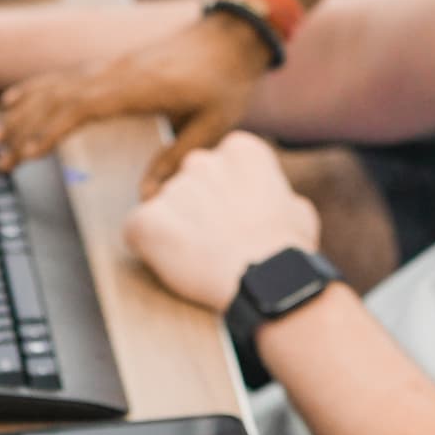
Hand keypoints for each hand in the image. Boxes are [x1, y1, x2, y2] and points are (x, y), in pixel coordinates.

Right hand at [0, 10, 272, 187]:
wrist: (235, 35)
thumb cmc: (226, 80)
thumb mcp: (211, 126)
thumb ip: (176, 160)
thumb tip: (146, 197)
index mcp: (136, 88)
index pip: (79, 109)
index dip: (49, 131)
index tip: (26, 154)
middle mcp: (116, 73)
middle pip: (56, 99)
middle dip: (23, 129)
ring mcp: (112, 67)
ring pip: (55, 87)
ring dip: (22, 110)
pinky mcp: (115, 66)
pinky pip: (66, 77)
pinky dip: (37, 89)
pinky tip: (17, 98)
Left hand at [122, 132, 318, 310]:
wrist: (268, 284)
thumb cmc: (287, 250)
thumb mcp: (297, 208)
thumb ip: (273, 193)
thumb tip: (273, 199)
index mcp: (240, 150)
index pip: (219, 164)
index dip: (225, 193)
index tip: (234, 216)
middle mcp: (202, 160)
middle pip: (187, 182)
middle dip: (195, 207)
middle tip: (212, 239)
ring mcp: (172, 189)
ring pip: (162, 208)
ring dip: (174, 229)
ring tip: (197, 258)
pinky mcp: (147, 220)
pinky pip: (137, 231)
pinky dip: (148, 248)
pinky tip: (173, 265)